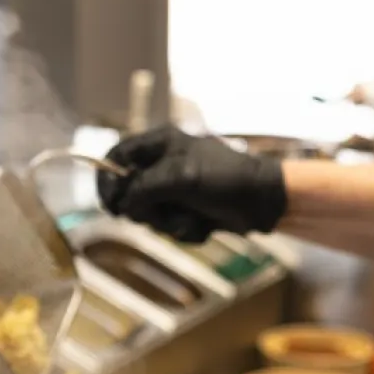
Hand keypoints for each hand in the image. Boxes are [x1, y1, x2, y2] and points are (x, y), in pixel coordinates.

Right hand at [99, 125, 287, 241]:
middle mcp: (165, 164)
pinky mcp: (189, 210)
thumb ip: (144, 188)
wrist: (265, 201)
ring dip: (169, 223)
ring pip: (150, 214)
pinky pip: (171, 226)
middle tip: (162, 213)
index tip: (111, 205)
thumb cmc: (224, 179)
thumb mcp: (180, 177)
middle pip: (130, 192)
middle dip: (146, 209)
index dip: (108, 179)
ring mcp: (177, 189)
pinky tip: (204, 226)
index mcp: (161, 143)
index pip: (118, 155)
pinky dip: (186, 230)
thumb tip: (125, 207)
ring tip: (192, 218)